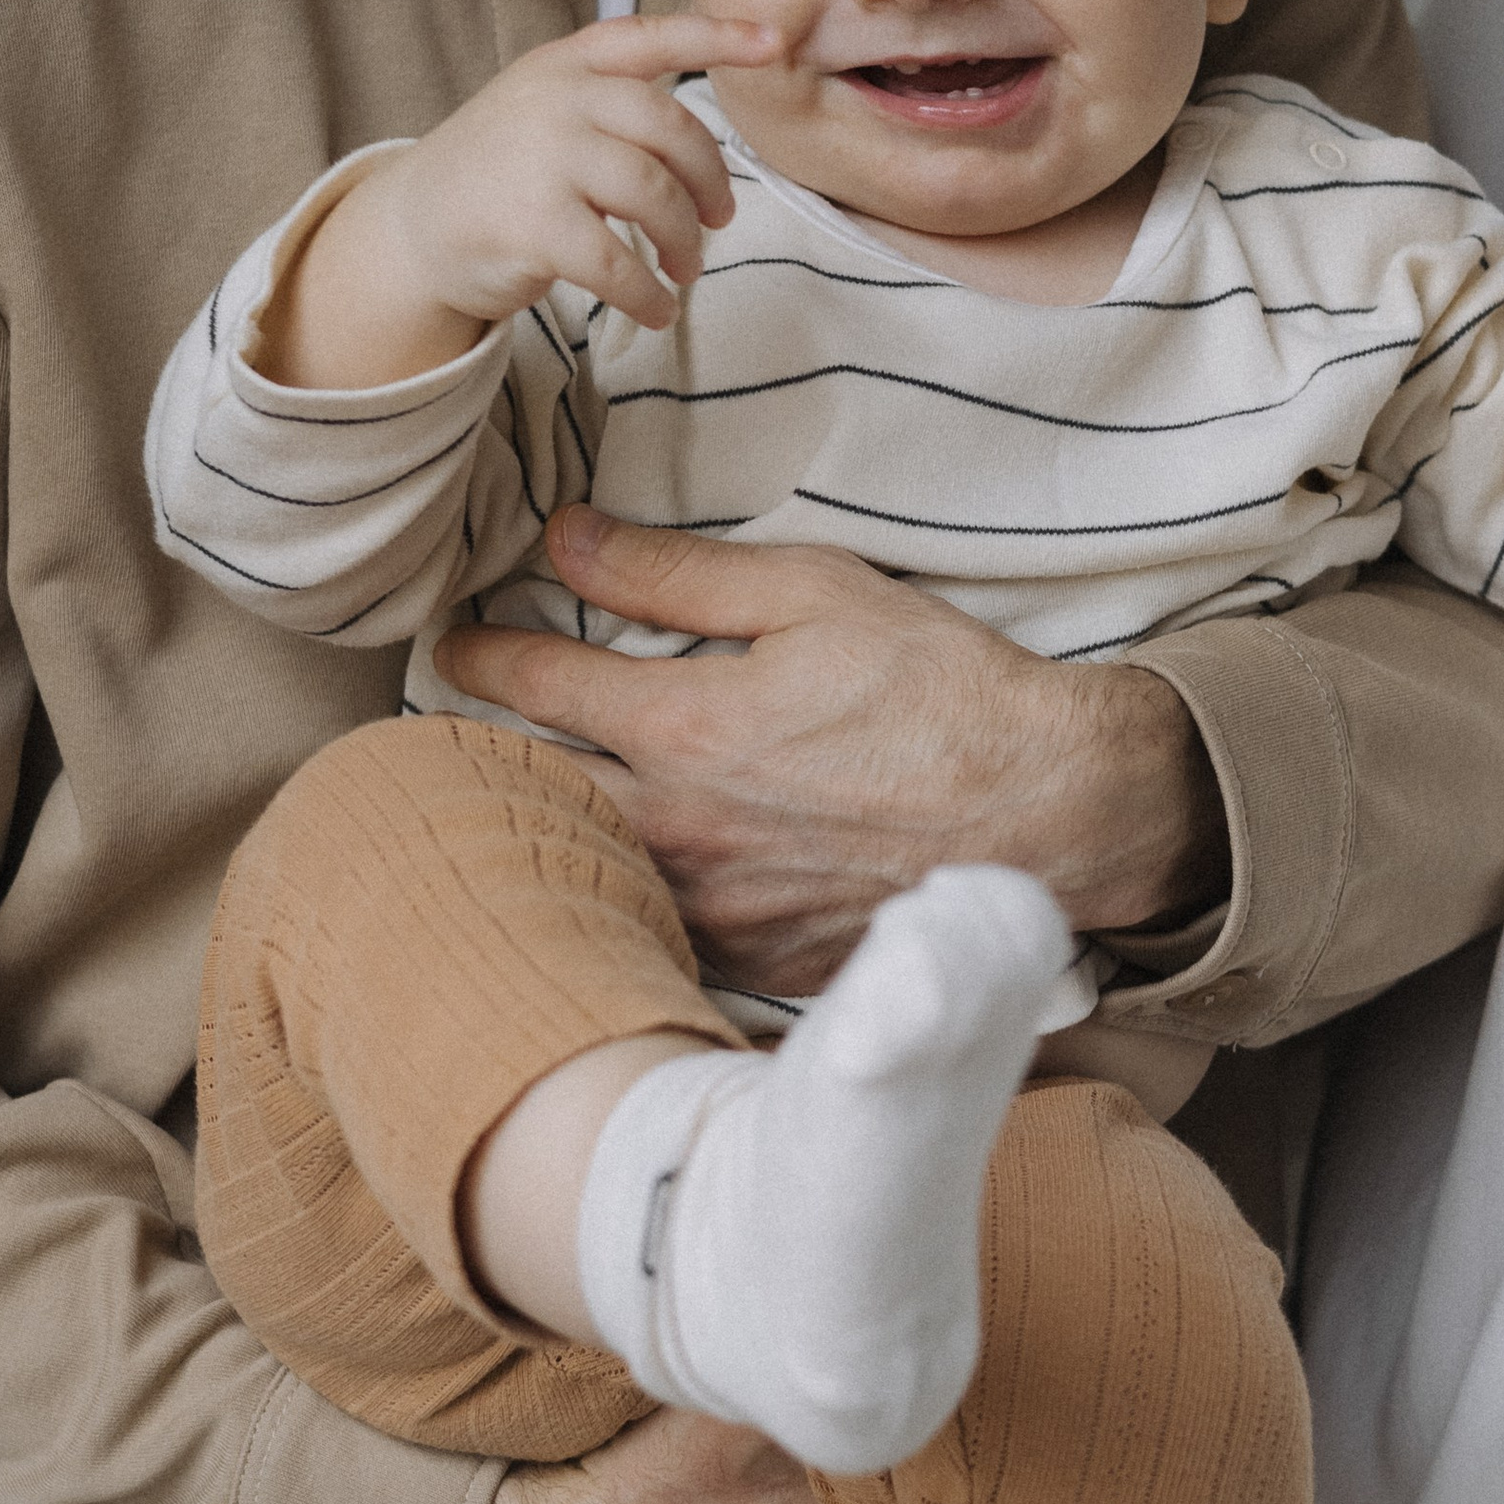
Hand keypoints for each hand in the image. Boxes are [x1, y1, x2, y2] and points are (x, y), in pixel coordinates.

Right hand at [258, 13, 783, 389]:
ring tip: (685, 269)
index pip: (649, 35)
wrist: (413, 228)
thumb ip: (612, 106)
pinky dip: (650, 294)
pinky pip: (619, 263)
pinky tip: (656, 308)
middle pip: (671, 127)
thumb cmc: (500, 172)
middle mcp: (556, 99)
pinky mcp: (534, 226)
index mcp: (567, 64)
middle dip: (710, 179)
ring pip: (654, 195)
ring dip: (684, 241)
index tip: (773, 41)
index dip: (715, 35)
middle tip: (718, 221)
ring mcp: (542, 159)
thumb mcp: (545, 110)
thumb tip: (704, 154)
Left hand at [435, 512, 1226, 994]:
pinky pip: (658, 932)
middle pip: (526, 800)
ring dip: (546, 838)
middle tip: (451, 735)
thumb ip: (675, 575)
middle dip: (478, 762)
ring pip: (585, 876)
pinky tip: (628, 874)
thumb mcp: (815, 594)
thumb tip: (566, 538)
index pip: (530, 688)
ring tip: (525, 803)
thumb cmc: (942, 692)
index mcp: (682, 732)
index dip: (478, 653)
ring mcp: (714, 913)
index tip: (456, 639)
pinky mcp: (757, 965)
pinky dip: (628, 899)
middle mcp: (679, 835)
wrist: (1051, 815)